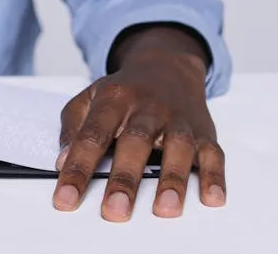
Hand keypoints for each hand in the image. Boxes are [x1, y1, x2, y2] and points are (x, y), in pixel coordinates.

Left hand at [53, 25, 225, 220]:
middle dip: (125, 179)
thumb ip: (73, 127)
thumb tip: (63, 161)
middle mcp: (148, 107)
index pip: (92, 135)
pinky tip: (212, 198)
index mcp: (114, 99)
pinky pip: (212, 153)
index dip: (78, 168)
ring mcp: (178, 119)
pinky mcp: (204, 131)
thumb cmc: (124, 91)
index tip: (66, 198)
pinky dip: (215, 176)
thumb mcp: (90, 98)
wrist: (166, 66)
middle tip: (115, 211)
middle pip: (136, 141)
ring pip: (178, 146)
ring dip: (173, 179)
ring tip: (165, 209)